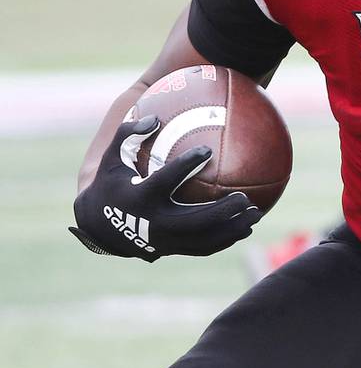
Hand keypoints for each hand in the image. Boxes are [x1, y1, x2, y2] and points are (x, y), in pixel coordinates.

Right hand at [70, 115, 260, 260]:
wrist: (98, 225)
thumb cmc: (111, 182)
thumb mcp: (113, 157)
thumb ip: (129, 134)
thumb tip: (154, 117)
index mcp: (139, 196)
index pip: (164, 180)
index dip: (185, 166)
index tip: (207, 151)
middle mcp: (152, 222)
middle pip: (193, 221)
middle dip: (221, 211)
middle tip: (245, 198)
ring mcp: (162, 241)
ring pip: (202, 240)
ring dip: (231, 230)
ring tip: (257, 215)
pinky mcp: (170, 250)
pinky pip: (201, 248)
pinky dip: (224, 240)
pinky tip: (245, 229)